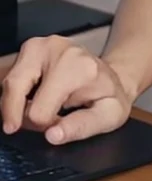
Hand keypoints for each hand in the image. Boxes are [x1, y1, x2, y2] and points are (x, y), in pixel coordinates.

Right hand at [0, 36, 135, 144]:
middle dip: (21, 114)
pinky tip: (33, 97)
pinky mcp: (30, 46)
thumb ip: (81, 127)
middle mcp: (56, 49)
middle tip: (38, 122)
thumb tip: (52, 136)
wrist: (111, 75)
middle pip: (14, 89)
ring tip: (40, 107)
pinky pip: (10, 76)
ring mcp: (40, 44)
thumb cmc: (108, 96)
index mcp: (77, 68)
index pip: (38, 111)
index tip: (59, 123)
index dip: (45, 125)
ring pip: (8, 82)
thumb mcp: (108, 117)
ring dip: (16, 102)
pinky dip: (15, 93)